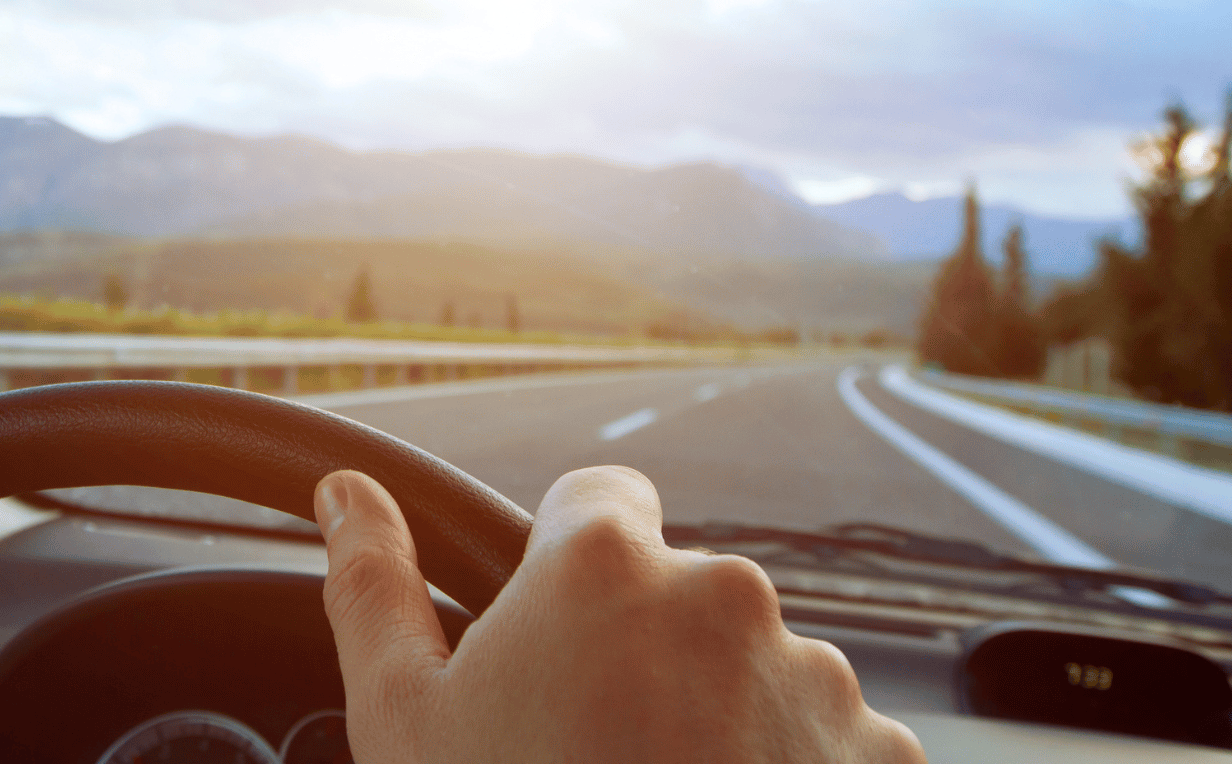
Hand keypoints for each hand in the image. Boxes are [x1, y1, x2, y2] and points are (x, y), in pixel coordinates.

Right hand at [314, 466, 924, 762]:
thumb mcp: (404, 722)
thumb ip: (373, 586)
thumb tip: (348, 493)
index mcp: (604, 564)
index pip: (599, 496)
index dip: (566, 563)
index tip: (552, 637)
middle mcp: (725, 596)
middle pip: (677, 592)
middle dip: (642, 651)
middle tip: (587, 749)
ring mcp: (817, 678)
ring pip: (754, 667)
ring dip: (718, 716)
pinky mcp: (883, 756)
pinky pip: (824, 740)